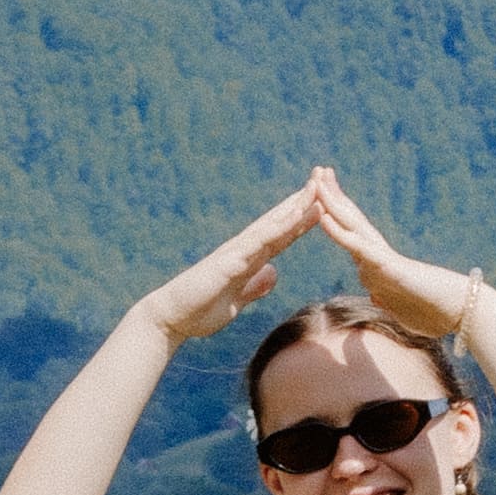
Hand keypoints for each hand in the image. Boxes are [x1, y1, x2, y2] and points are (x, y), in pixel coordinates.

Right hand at [135, 177, 335, 344]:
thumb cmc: (200, 310)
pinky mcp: (230, 261)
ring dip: (295, 205)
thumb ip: (254, 286)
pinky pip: (261, 240)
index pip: (282, 235)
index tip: (322, 203)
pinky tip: (297, 213)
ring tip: (317, 185)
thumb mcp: (238, 300)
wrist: (171, 318)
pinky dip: (280, 225)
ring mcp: (238, 252)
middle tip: (324, 176)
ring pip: (273, 224)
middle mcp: (244, 250)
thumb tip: (272, 272)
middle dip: (302, 200)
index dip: (302, 219)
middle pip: (280, 221)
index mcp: (249, 260)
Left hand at [309, 177, 484, 343]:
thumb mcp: (400, 309)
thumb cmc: (436, 313)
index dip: (337, 215)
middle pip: (350, 221)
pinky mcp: (389, 266)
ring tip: (316, 179)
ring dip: (332, 203)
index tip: (322, 196)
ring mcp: (383, 259)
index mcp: (380, 265)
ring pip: (351, 226)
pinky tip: (323, 216)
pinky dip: (339, 232)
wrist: (462, 312)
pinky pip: (358, 246)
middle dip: (333, 196)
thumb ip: (387, 299)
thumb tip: (377, 296)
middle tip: (319, 170)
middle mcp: (380, 256)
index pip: (353, 236)